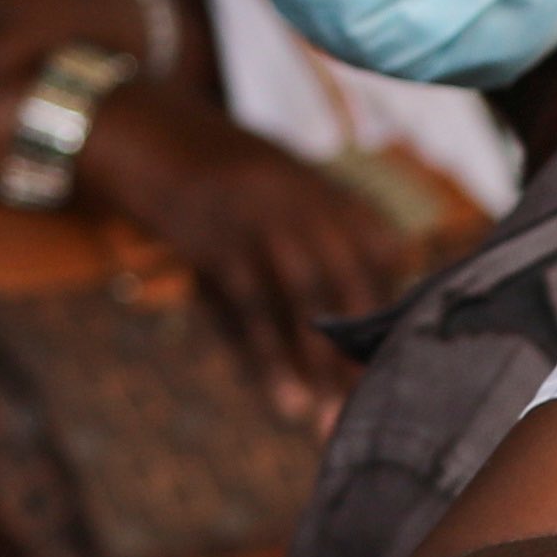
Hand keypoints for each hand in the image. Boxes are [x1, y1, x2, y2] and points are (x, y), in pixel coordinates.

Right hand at [77, 88, 420, 422]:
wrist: (148, 134)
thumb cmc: (225, 175)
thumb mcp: (287, 188)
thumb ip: (332, 232)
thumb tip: (377, 293)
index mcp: (329, 190)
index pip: (386, 254)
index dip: (397, 311)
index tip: (408, 364)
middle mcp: (305, 201)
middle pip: (352, 284)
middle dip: (363, 351)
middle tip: (379, 411)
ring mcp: (260, 220)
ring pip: (305, 302)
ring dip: (321, 368)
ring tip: (332, 422)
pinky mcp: (216, 243)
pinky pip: (250, 310)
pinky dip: (268, 358)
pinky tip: (284, 399)